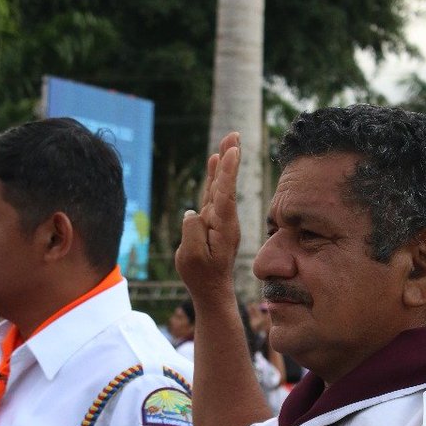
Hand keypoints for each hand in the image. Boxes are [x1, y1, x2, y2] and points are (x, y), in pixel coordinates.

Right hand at [175, 132, 240, 304]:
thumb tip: (192, 212)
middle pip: (226, 183)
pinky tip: (215, 162)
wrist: (212, 289)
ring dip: (224, 162)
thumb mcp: (191, 257)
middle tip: (234, 136)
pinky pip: (214, 192)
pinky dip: (215, 176)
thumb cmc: (201, 275)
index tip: (232, 152)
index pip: (225, 194)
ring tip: (228, 142)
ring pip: (220, 185)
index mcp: (223, 226)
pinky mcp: (213, 220)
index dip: (228, 172)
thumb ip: (192, 232)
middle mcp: (225, 218)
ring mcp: (220, 218)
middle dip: (230, 158)